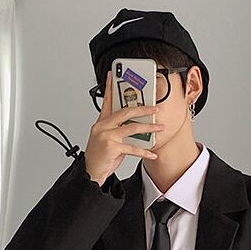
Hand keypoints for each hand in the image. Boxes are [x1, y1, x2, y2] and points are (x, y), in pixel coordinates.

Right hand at [84, 70, 164, 186]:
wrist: (91, 173)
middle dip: (143, 109)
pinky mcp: (111, 147)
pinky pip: (133, 148)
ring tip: (160, 128)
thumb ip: (119, 131)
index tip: (113, 75)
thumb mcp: (108, 141)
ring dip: (149, 128)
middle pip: (125, 112)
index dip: (111, 87)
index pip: (107, 101)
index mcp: (101, 123)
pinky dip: (144, 151)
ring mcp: (106, 136)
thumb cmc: (100, 158)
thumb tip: (136, 127)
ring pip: (132, 128)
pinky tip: (153, 153)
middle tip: (155, 109)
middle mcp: (102, 127)